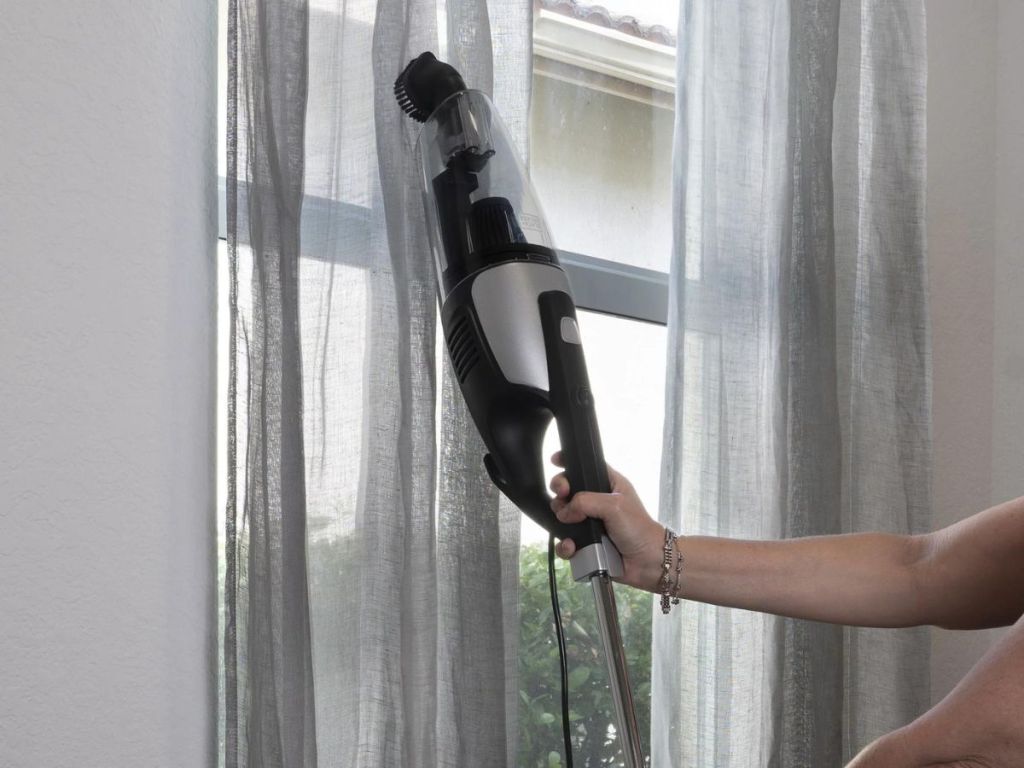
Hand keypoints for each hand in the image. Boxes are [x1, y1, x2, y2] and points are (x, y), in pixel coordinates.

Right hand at [549, 452, 664, 591]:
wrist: (649, 562)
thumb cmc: (640, 529)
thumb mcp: (615, 505)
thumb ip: (585, 502)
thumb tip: (565, 511)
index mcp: (608, 485)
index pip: (585, 466)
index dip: (569, 462)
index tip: (555, 461)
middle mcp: (597, 502)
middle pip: (568, 490)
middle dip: (559, 492)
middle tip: (562, 495)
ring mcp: (590, 523)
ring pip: (562, 516)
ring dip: (560, 520)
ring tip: (566, 522)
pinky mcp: (586, 544)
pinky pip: (566, 542)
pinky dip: (565, 545)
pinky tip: (572, 545)